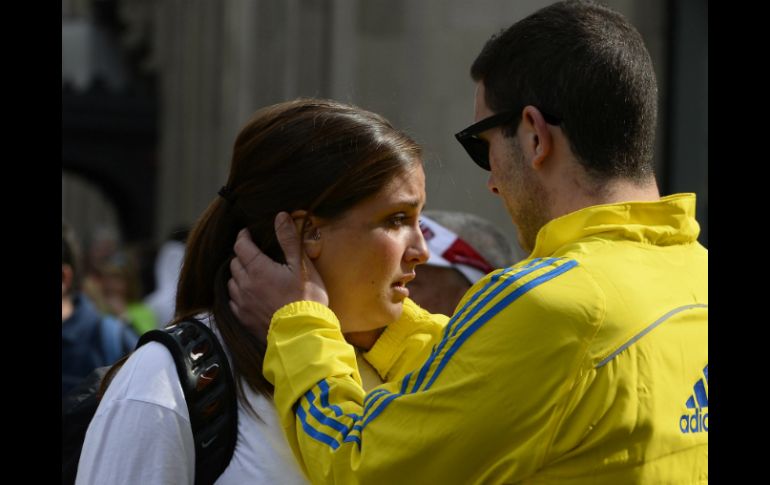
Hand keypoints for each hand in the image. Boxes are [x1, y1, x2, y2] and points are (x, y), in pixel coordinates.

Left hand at [228, 212, 328, 340]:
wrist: (302, 335)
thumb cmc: (305, 299)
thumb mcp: (301, 265)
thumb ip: (289, 239)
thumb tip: (280, 216)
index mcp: (258, 268)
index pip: (241, 245)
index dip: (243, 236)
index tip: (247, 233)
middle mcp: (245, 284)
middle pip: (235, 262)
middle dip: (242, 254)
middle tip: (253, 252)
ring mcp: (242, 303)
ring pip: (232, 281)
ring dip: (239, 274)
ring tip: (251, 273)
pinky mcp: (243, 318)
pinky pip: (233, 301)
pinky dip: (239, 293)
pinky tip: (249, 294)